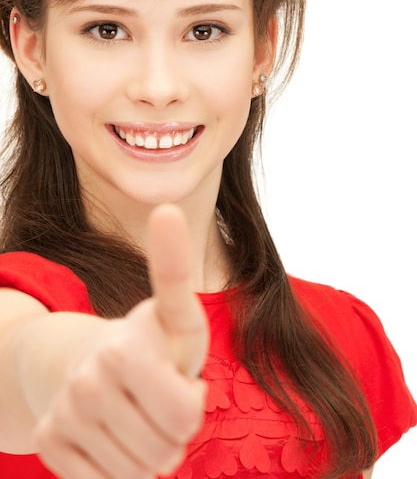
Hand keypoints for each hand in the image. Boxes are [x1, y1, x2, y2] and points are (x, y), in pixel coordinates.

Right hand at [35, 204, 208, 478]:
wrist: (85, 362)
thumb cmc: (149, 343)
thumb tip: (167, 208)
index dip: (188, 373)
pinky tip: (113, 434)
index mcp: (127, 345)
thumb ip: (175, 271)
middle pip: (171, 446)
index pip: (185, 406)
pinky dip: (121, 469)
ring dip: (151, 451)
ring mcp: (66, 412)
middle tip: (160, 397)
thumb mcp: (175, 315)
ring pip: (142, 472)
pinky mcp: (49, 443)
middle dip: (176, 429)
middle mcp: (91, 378)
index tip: (170, 271)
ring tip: (139, 413)